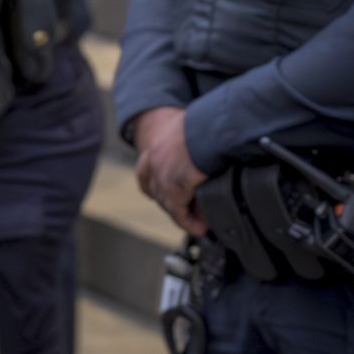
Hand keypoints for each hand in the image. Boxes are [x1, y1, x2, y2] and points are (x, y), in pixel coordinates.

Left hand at [133, 106, 208, 236]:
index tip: (169, 199)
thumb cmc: (206, 124)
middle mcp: (152, 162)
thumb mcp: (189, 133)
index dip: (156, 188)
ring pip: (169, 204)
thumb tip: (198, 159)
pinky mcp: (173, 189)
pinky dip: (190, 223)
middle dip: (172, 204)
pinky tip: (200, 228)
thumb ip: (187, 147)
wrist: (209, 126)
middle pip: (157, 192)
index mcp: (154, 147)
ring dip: (184, 215)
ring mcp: (160, 176)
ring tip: (200, 223)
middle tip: (190, 214)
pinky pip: (179, 213)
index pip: (144, 174)